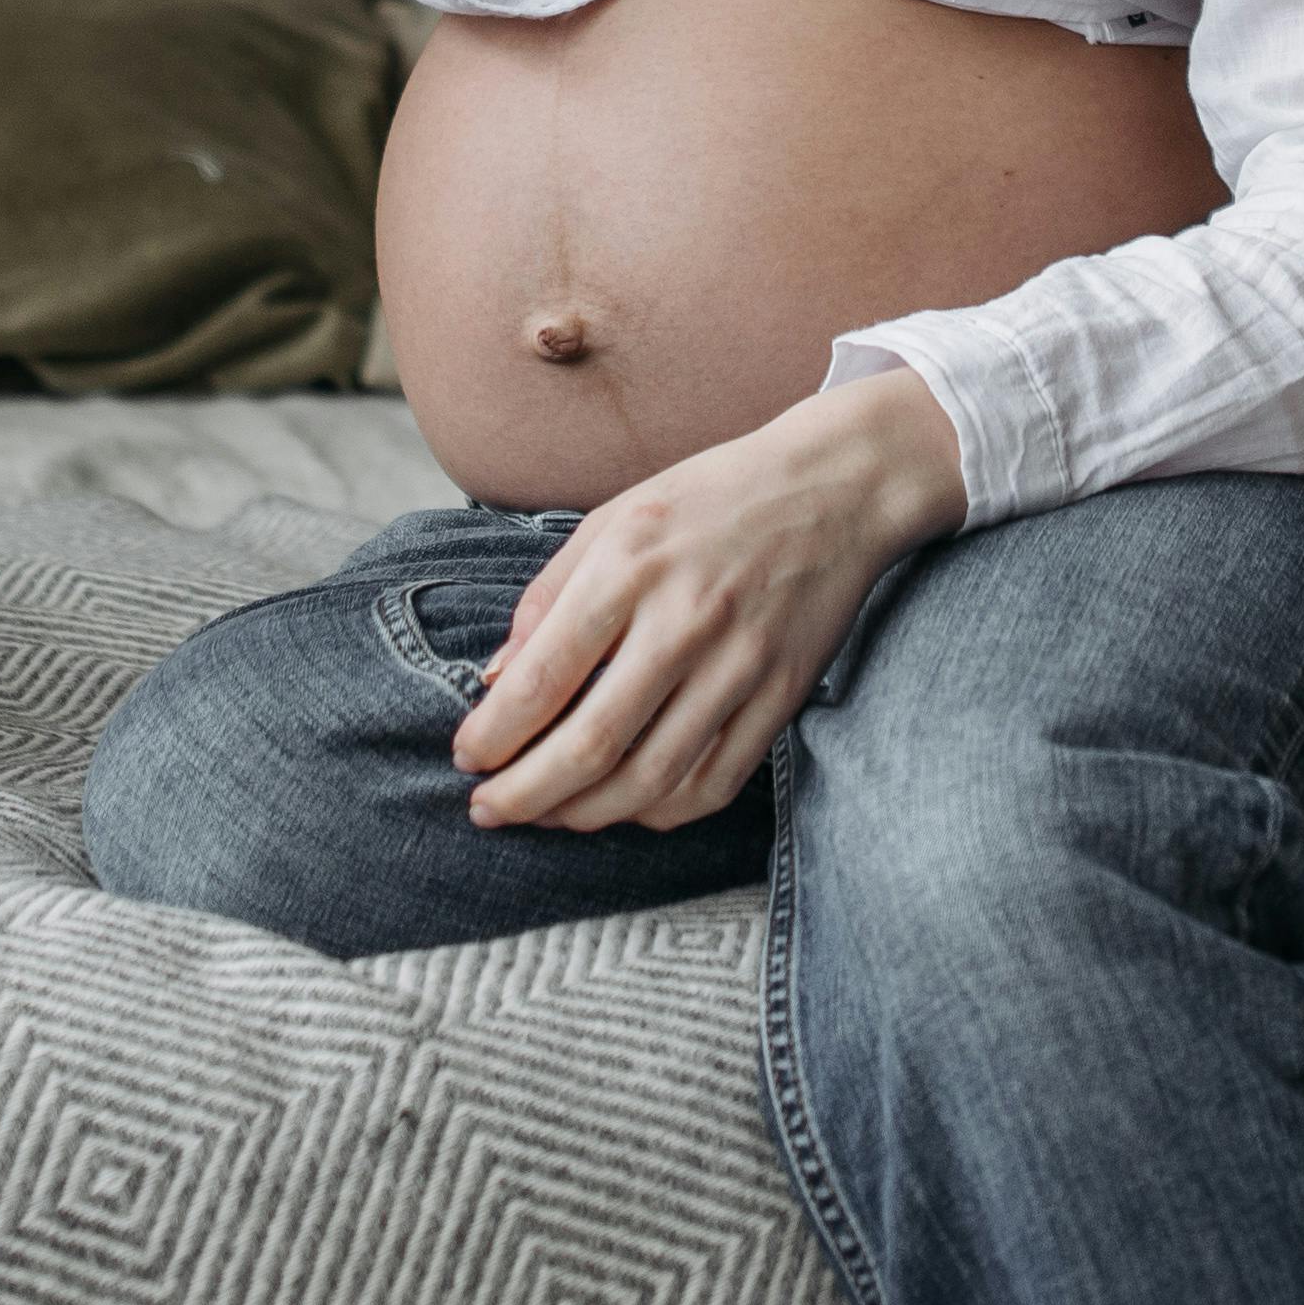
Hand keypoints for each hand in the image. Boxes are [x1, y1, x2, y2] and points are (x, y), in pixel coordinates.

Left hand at [453, 377, 968, 831]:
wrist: (836, 487)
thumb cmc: (711, 497)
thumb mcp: (614, 519)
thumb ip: (548, 596)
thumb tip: (495, 680)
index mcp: (630, 567)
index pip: (542, 678)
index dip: (493, 734)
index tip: (466, 757)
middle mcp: (684, 621)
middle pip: (590, 744)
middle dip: (525, 795)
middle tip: (488, 811)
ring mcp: (739, 666)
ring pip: (650, 780)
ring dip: (584, 815)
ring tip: (547, 817)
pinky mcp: (781, 696)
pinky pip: (713, 782)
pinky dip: (659, 811)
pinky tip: (624, 807)